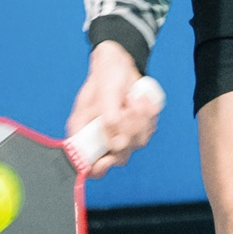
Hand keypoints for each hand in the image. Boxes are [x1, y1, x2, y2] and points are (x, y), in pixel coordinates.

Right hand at [66, 40, 162, 175]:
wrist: (121, 65)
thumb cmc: (107, 76)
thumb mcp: (105, 93)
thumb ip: (109, 119)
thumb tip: (116, 142)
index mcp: (83, 132)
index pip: (89, 165)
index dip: (99, 168)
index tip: (109, 157)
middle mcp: (101, 137)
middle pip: (119, 155)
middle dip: (129, 131)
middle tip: (129, 107)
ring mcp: (120, 134)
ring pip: (137, 143)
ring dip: (140, 119)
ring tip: (134, 98)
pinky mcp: (136, 129)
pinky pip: (148, 131)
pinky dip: (149, 116)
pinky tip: (142, 99)